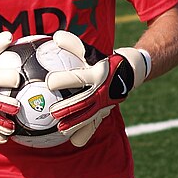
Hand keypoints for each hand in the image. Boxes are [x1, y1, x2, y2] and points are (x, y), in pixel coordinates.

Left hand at [46, 32, 148, 146]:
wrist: (129, 72)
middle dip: (69, 108)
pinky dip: (86, 133)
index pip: (78, 78)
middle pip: (83, 101)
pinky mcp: (105, 112)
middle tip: (53, 112)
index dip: (64, 80)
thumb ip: (73, 45)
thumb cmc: (103, 60)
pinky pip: (95, 124)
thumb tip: (56, 36)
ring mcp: (104, 103)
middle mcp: (101, 91)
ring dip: (75, 124)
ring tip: (60, 130)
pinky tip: (75, 142)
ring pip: (89, 116)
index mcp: (96, 74)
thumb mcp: (90, 51)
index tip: (49, 82)